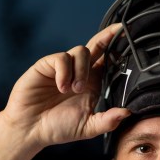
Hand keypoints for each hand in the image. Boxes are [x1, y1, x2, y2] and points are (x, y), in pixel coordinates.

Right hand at [1, 23, 130, 148]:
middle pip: (97, 45)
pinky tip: (61, 87)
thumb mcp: (88, 128)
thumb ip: (108, 121)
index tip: (129, 40)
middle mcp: (79, 72)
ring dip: (82, 70)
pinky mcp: (46, 65)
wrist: (30, 129)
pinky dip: (65, 72)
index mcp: (92, 84)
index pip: (108, 61)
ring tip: (75, 90)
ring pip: (81, 51)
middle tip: (119, 30)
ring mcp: (63, 67)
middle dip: (108, 35)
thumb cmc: (58, 128)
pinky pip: (62, 58)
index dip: (117, 50)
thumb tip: (128, 113)